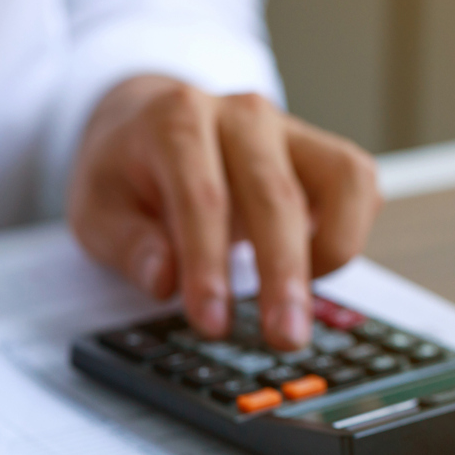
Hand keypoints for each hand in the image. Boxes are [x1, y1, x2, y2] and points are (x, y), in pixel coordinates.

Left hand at [68, 75, 381, 348]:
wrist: (148, 117)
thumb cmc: (124, 169)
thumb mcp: (97, 208)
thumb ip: (128, 245)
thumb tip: (164, 280)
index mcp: (176, 122)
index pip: (202, 198)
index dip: (210, 265)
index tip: (212, 322)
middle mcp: (240, 116)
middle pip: (276, 196)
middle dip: (283, 275)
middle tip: (284, 338)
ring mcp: (287, 129)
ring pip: (340, 181)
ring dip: (333, 253)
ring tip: (299, 308)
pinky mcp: (319, 149)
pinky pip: (358, 185)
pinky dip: (348, 233)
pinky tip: (311, 272)